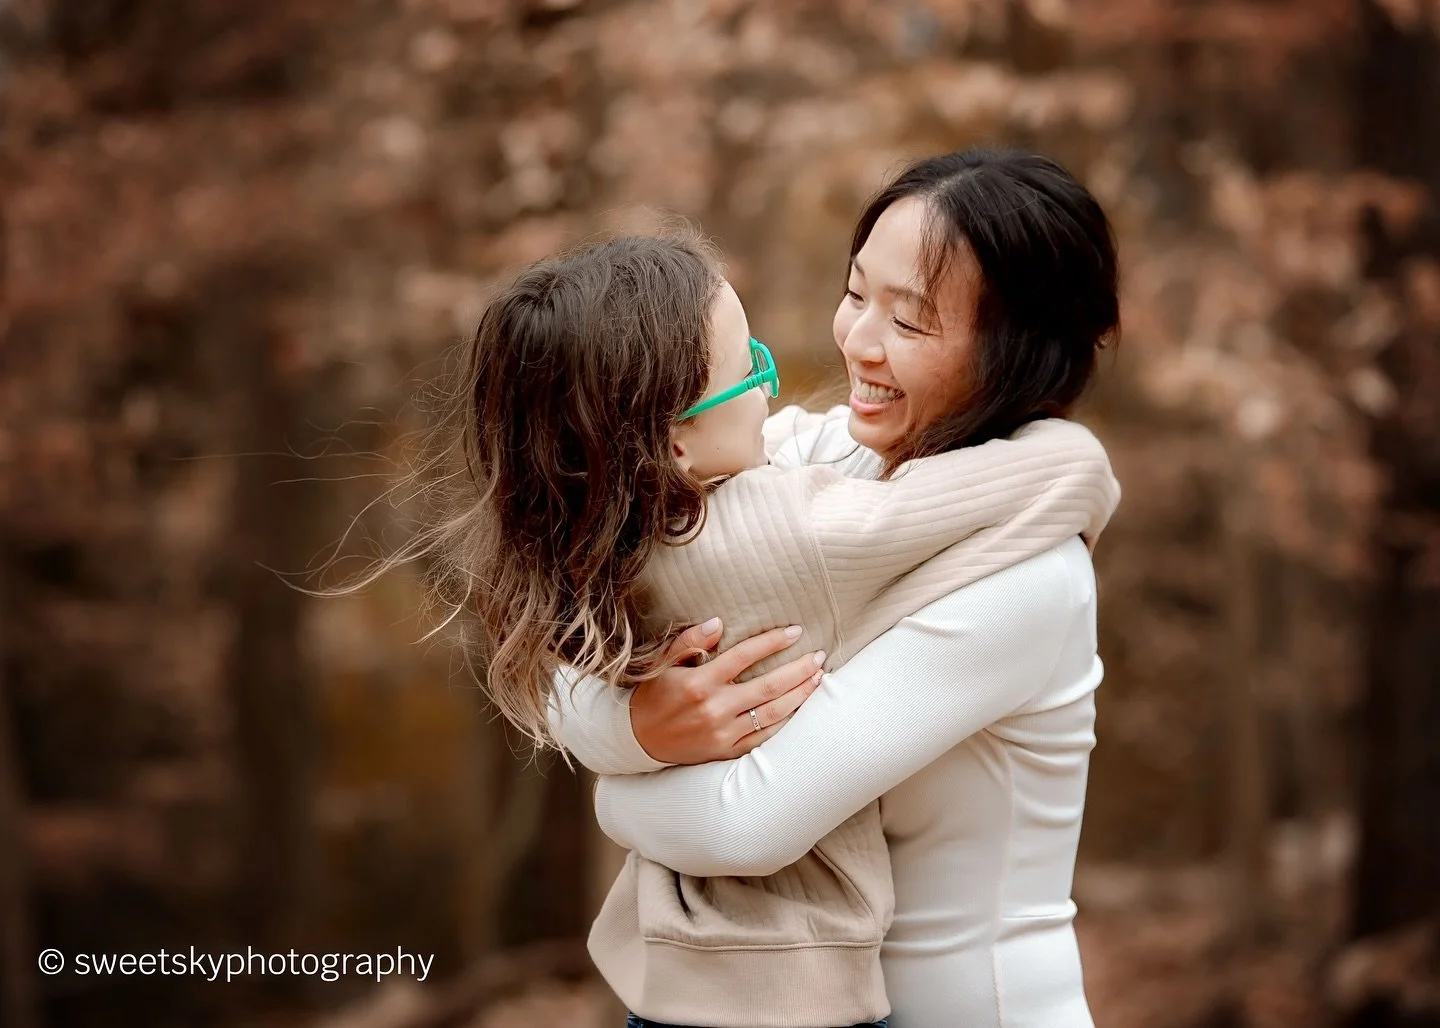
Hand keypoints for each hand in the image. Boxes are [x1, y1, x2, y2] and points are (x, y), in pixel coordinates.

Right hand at [629, 619, 824, 764]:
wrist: (637, 740)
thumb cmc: (653, 695)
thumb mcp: (662, 663)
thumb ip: (689, 641)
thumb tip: (718, 623)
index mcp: (699, 682)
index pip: (744, 656)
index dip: (772, 642)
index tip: (795, 631)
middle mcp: (714, 708)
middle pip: (768, 686)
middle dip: (798, 670)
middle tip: (819, 656)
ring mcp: (723, 733)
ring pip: (772, 713)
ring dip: (800, 695)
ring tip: (819, 679)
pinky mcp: (726, 752)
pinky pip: (764, 738)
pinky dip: (787, 724)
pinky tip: (802, 710)